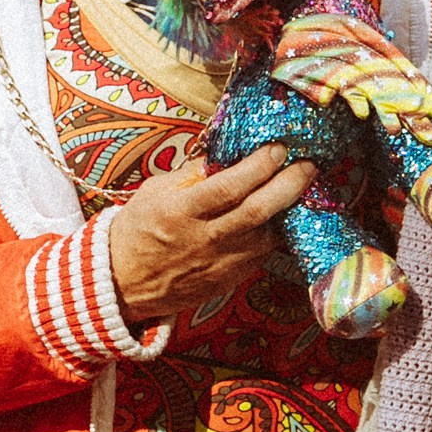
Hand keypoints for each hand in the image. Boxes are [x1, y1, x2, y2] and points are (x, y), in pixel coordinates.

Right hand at [107, 146, 313, 322]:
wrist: (125, 283)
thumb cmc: (138, 230)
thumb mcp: (154, 192)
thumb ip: (191, 174)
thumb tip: (225, 152)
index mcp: (181, 212)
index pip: (229, 187)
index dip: (259, 166)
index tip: (277, 148)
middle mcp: (205, 239)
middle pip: (258, 211)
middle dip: (289, 185)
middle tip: (306, 166)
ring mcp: (220, 263)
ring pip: (267, 235)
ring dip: (288, 210)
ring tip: (301, 188)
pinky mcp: (230, 279)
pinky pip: (262, 253)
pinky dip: (275, 232)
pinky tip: (281, 216)